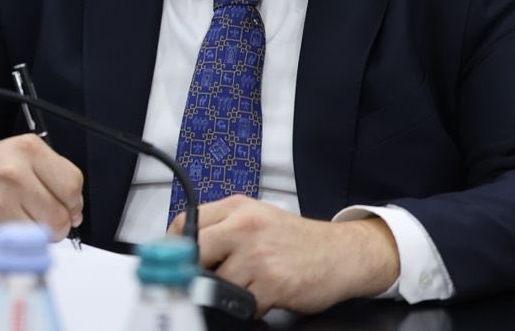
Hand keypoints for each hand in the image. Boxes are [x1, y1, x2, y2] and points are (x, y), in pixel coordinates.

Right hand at [0, 134, 83, 240]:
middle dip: (55, 223)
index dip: (72, 202)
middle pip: (60, 216)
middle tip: (38, 215)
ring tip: (19, 219)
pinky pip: (19, 247)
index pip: (72, 186)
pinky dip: (16, 243)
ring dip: (36, 236)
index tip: (64, 205)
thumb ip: (53, 176)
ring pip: (43, 236)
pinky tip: (2, 226)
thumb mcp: (19, 155)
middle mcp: (13, 172)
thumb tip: (75, 213)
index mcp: (27, 149)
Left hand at [170, 195, 398, 314]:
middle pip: (192, 252)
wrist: (342, 253)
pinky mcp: (272, 282)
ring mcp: (257, 254)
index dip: (173, 247)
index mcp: (236, 207)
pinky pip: (242, 304)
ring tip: (243, 288)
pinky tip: (261, 299)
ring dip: (225, 293)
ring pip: (215, 283)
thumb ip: (223, 228)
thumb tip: (184, 251)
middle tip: (199, 283)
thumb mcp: (256, 219)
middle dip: (192, 272)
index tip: (172, 262)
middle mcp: (244, 226)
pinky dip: (248, 307)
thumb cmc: (297, 240)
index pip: (185, 222)